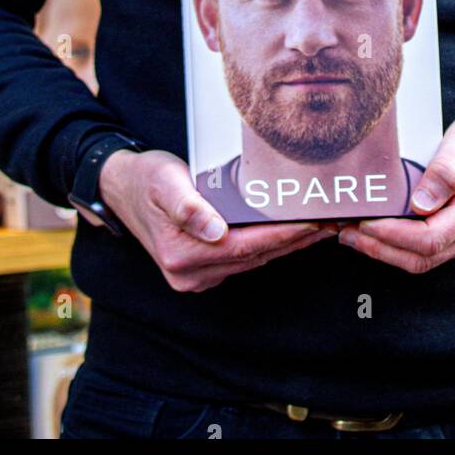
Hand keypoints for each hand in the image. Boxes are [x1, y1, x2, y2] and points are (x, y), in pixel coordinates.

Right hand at [94, 148, 336, 292]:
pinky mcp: (202, 269)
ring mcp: (196, 276)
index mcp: (182, 254)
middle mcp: (190, 274)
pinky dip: (270, 245)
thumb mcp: (163, 181)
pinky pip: (244, 260)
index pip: (246, 247)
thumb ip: (187, 206)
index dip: (283, 235)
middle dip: (296, 240)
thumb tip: (214, 230)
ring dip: (288, 244)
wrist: (121, 187)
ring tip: (322, 225)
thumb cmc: (145, 178)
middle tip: (333, 221)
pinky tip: (293, 232)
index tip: (314, 223)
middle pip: (255, 257)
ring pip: (253, 261)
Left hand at [336, 105, 454, 273]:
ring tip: (352, 234)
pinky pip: (428, 251)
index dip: (392, 236)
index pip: (429, 238)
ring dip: (385, 251)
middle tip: (345, 231)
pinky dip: (397, 246)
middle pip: (422, 257)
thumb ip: (447, 169)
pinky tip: (375, 231)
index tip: (363, 222)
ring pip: (423, 260)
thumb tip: (421, 203)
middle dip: (379, 248)